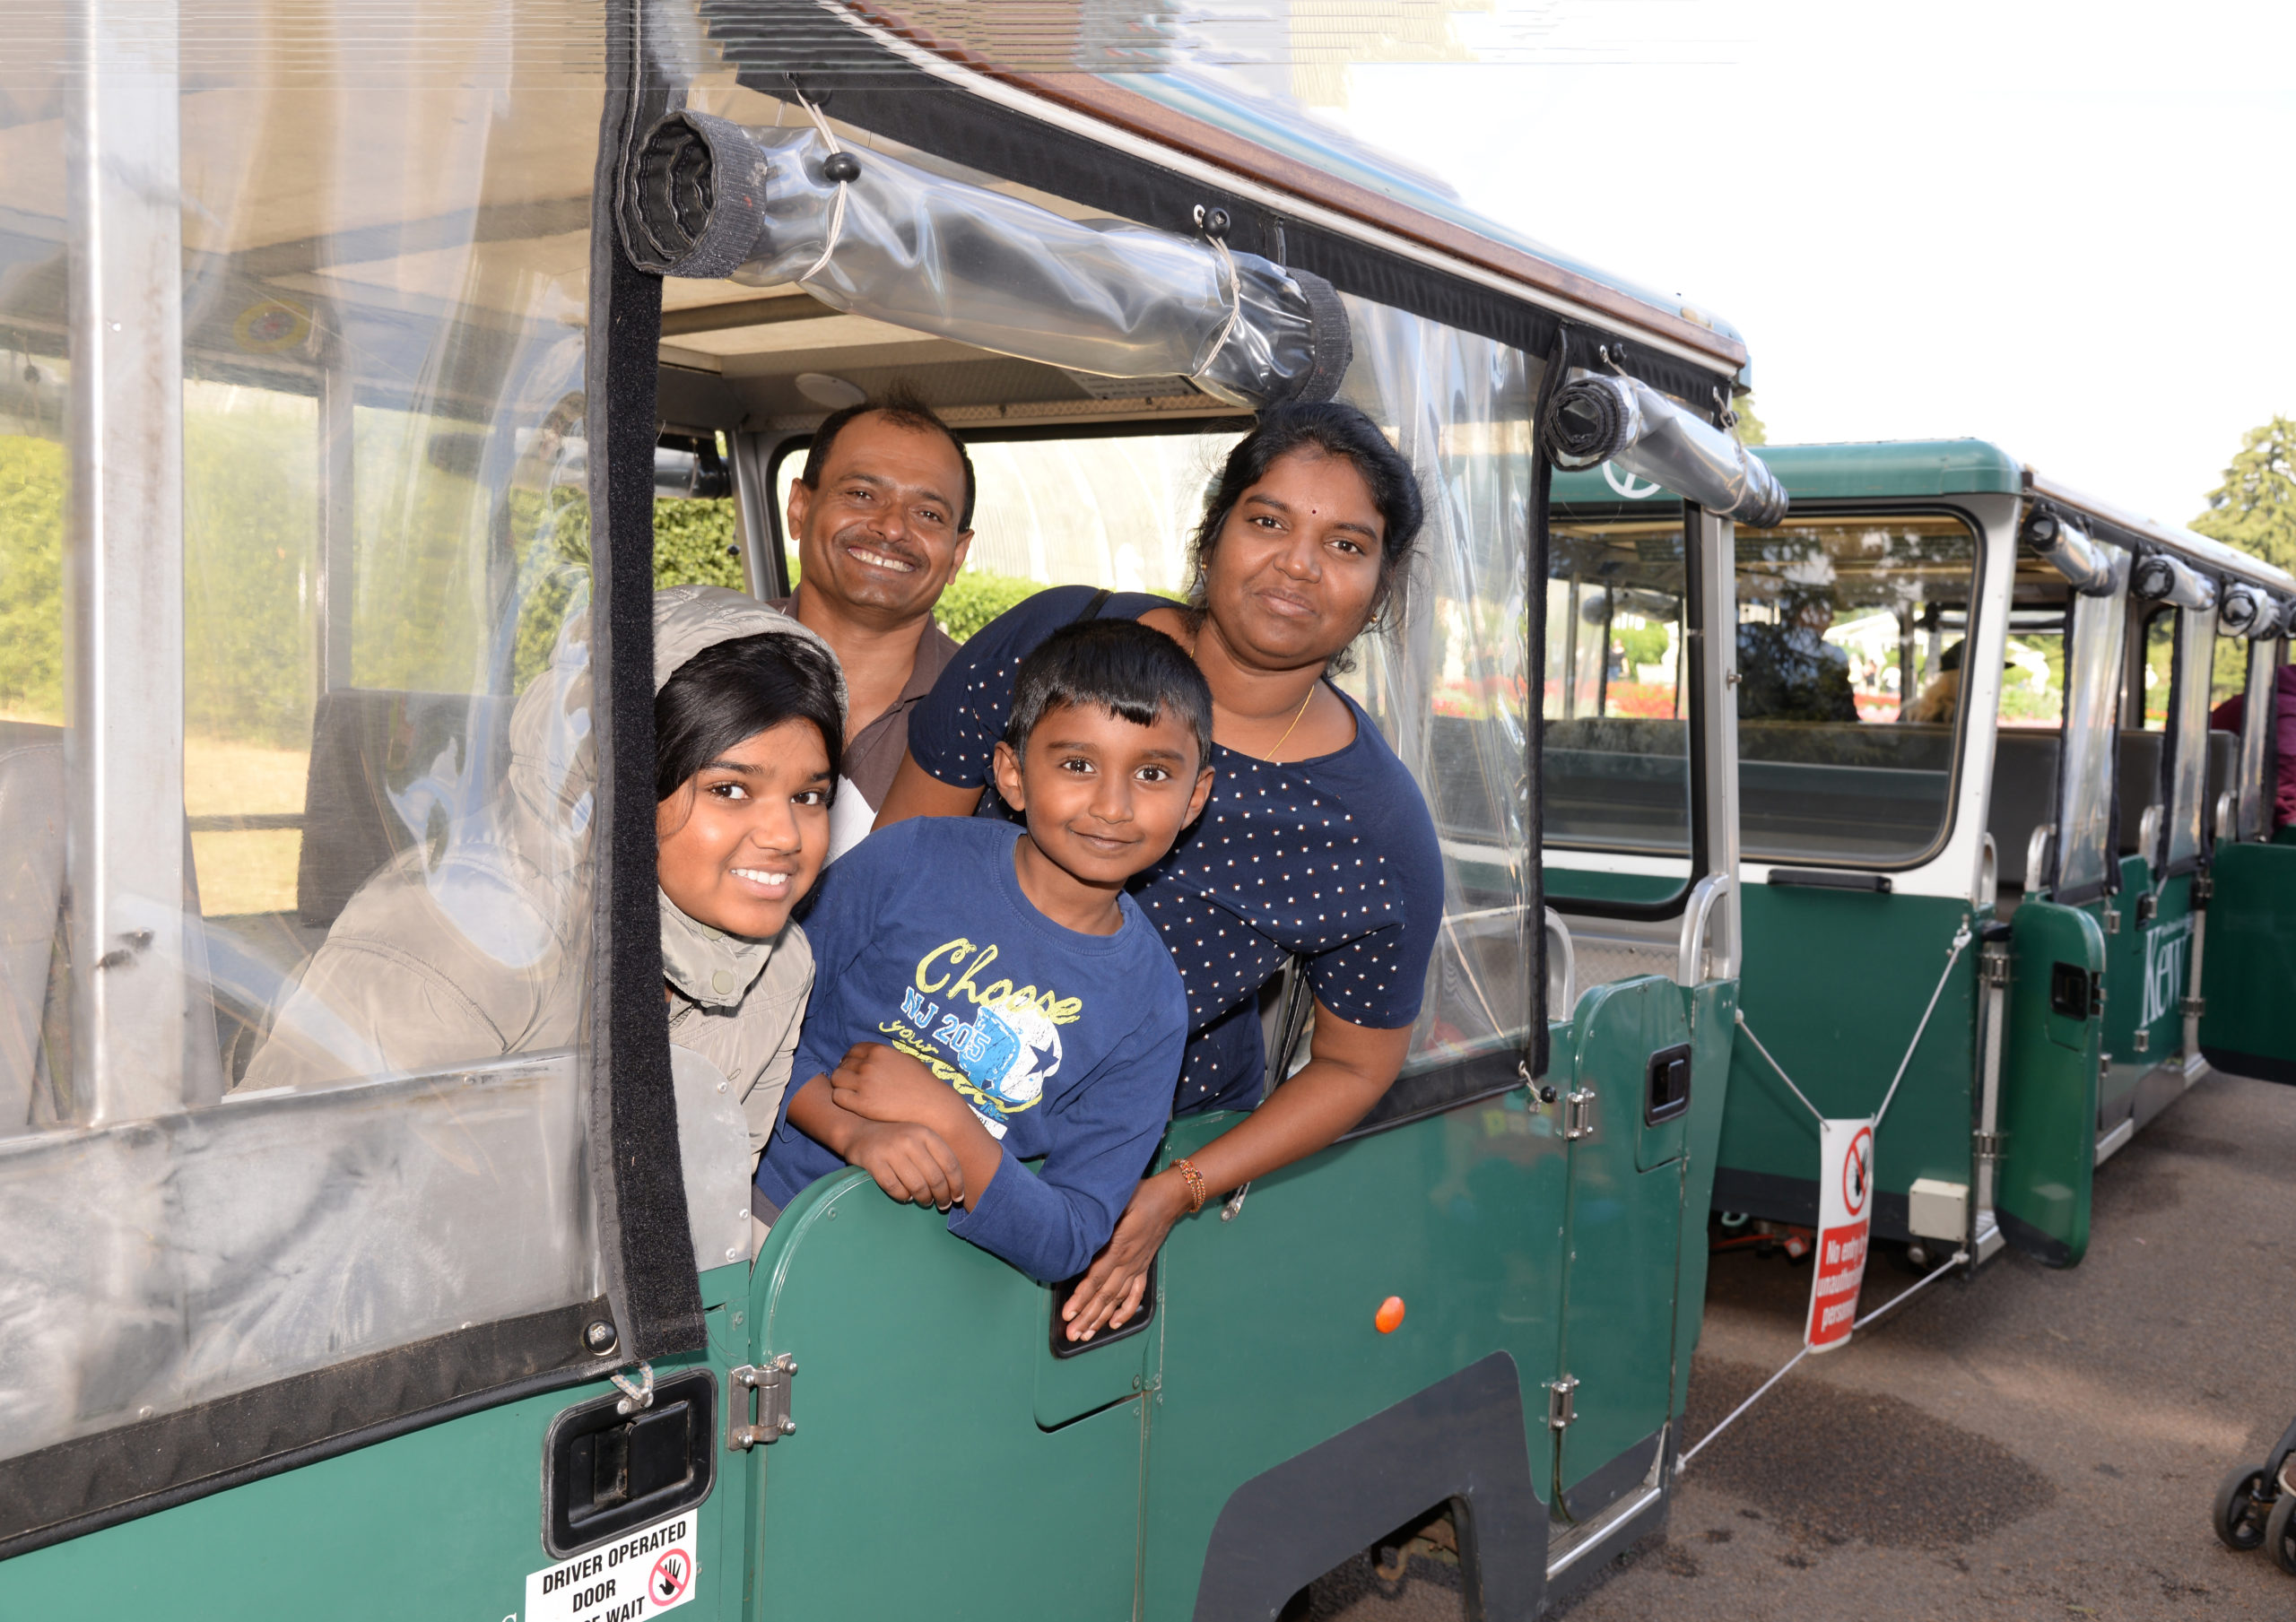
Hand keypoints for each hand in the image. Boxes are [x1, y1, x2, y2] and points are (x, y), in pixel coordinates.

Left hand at [829, 1042, 959, 1130]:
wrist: (932, 1107)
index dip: (851, 1061)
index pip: (852, 1051)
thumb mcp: (906, 1060)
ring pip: (836, 1079)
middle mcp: (869, 1065)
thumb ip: (886, 1056)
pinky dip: (841, 1099)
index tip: (855, 1070)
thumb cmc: (923, 1084)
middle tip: (853, 1085)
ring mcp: (864, 1084)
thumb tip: (869, 1056)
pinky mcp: (862, 1104)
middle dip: (846, 1074)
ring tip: (851, 1094)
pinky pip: (837, 1097)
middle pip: (843, 1065)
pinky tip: (852, 1104)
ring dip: (841, 1085)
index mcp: (880, 1051)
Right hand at [846, 1119, 965, 1210]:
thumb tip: (956, 1187)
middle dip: (942, 1196)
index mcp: (925, 1133)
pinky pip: (894, 1188)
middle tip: (942, 1205)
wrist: (860, 1132)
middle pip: (935, 1178)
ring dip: (924, 1199)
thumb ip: (936, 1154)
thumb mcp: (919, 1137)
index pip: (950, 1163)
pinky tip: (906, 1197)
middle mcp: (910, 1140)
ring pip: (916, 1186)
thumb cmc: (897, 1139)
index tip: (957, 1197)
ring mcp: (890, 1150)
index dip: (957, 1184)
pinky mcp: (873, 1162)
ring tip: (925, 1201)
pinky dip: (903, 1196)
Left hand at [1061, 1171, 1189, 1341]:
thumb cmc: (1139, 1194)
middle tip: (1071, 1333)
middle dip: (1086, 1316)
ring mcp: (1137, 1266)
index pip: (1097, 1277)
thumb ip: (1099, 1219)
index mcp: (1119, 1245)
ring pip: (1117, 1298)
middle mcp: (1128, 1261)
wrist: (1169, 1198)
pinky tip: (1114, 1324)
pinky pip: (1135, 1294)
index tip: (1068, 1313)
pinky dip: (1125, 1311)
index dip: (1081, 1297)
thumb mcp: (1116, 1201)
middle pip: (1104, 1295)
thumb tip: (1075, 1232)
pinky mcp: (1143, 1267)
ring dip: (1101, 1318)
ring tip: (1086, 1334)